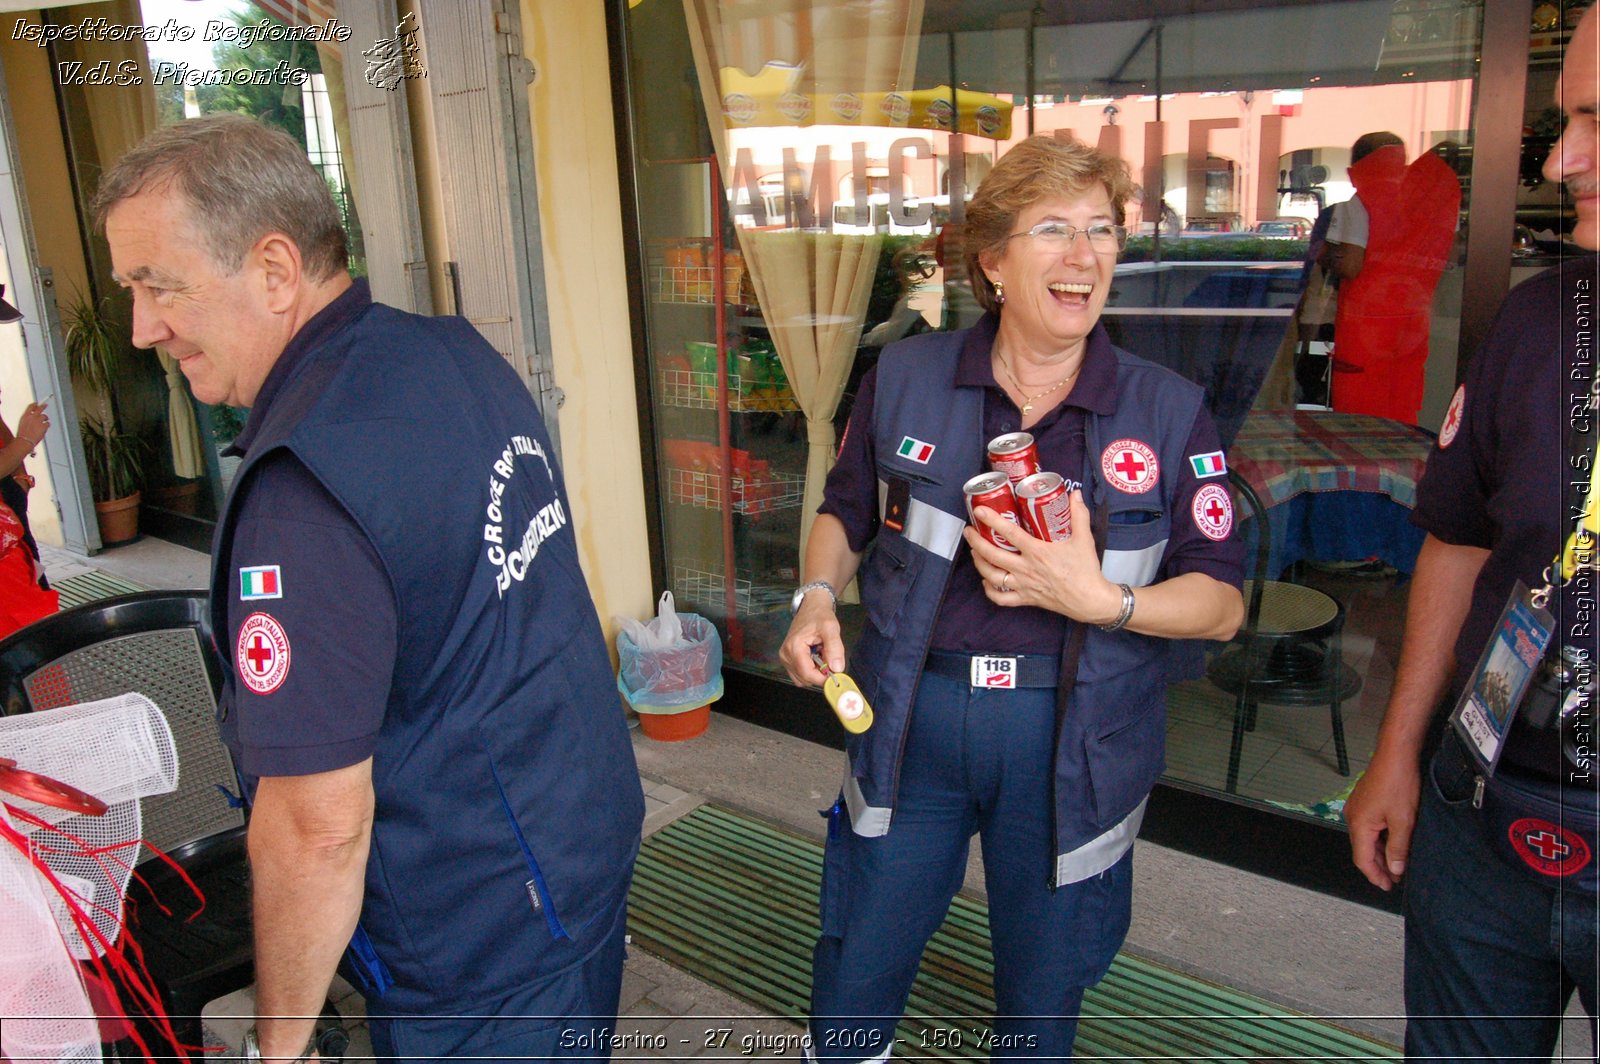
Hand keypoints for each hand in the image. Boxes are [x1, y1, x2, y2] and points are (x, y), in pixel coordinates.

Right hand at [16, 401, 47, 447]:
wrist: (25, 440)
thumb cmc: (23, 434)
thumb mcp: (23, 424)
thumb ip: (29, 420)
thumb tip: (34, 418)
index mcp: (25, 416)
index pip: (30, 407)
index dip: (34, 405)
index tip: (37, 404)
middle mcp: (32, 417)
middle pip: (39, 408)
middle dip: (43, 406)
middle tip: (45, 405)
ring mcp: (38, 420)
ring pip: (45, 416)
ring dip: (45, 419)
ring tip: (44, 423)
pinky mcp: (44, 425)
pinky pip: (48, 423)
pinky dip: (47, 426)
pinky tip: (44, 429)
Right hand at [779, 594, 844, 687]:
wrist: (811, 607)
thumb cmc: (820, 615)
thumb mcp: (831, 628)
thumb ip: (835, 648)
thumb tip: (837, 669)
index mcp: (793, 647)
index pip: (807, 674)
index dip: (823, 678)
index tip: (836, 673)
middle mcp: (785, 655)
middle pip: (805, 678)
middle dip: (820, 673)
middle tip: (828, 657)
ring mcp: (785, 658)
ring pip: (803, 679)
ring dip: (815, 672)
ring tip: (821, 654)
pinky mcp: (788, 660)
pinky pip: (800, 674)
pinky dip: (811, 671)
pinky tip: (816, 658)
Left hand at [963, 491, 1120, 623]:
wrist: (1090, 600)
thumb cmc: (1086, 570)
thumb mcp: (1084, 539)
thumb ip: (1078, 515)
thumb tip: (1075, 494)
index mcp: (1038, 552)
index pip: (1010, 533)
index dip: (992, 520)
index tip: (980, 511)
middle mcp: (1026, 569)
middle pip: (992, 555)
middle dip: (976, 542)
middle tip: (969, 531)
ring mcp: (1024, 586)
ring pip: (992, 576)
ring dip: (979, 563)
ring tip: (974, 552)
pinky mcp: (1026, 599)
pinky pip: (1001, 598)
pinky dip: (990, 590)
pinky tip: (987, 580)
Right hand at [1344, 747, 1421, 890]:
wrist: (1396, 755)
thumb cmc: (1397, 781)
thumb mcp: (1403, 821)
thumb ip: (1398, 848)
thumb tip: (1396, 868)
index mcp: (1359, 824)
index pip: (1362, 859)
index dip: (1376, 876)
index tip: (1387, 886)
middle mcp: (1353, 817)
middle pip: (1363, 850)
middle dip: (1379, 866)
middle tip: (1396, 879)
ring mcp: (1357, 808)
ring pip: (1367, 838)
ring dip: (1381, 852)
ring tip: (1398, 863)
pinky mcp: (1364, 801)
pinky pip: (1369, 827)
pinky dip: (1380, 838)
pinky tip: (1394, 842)